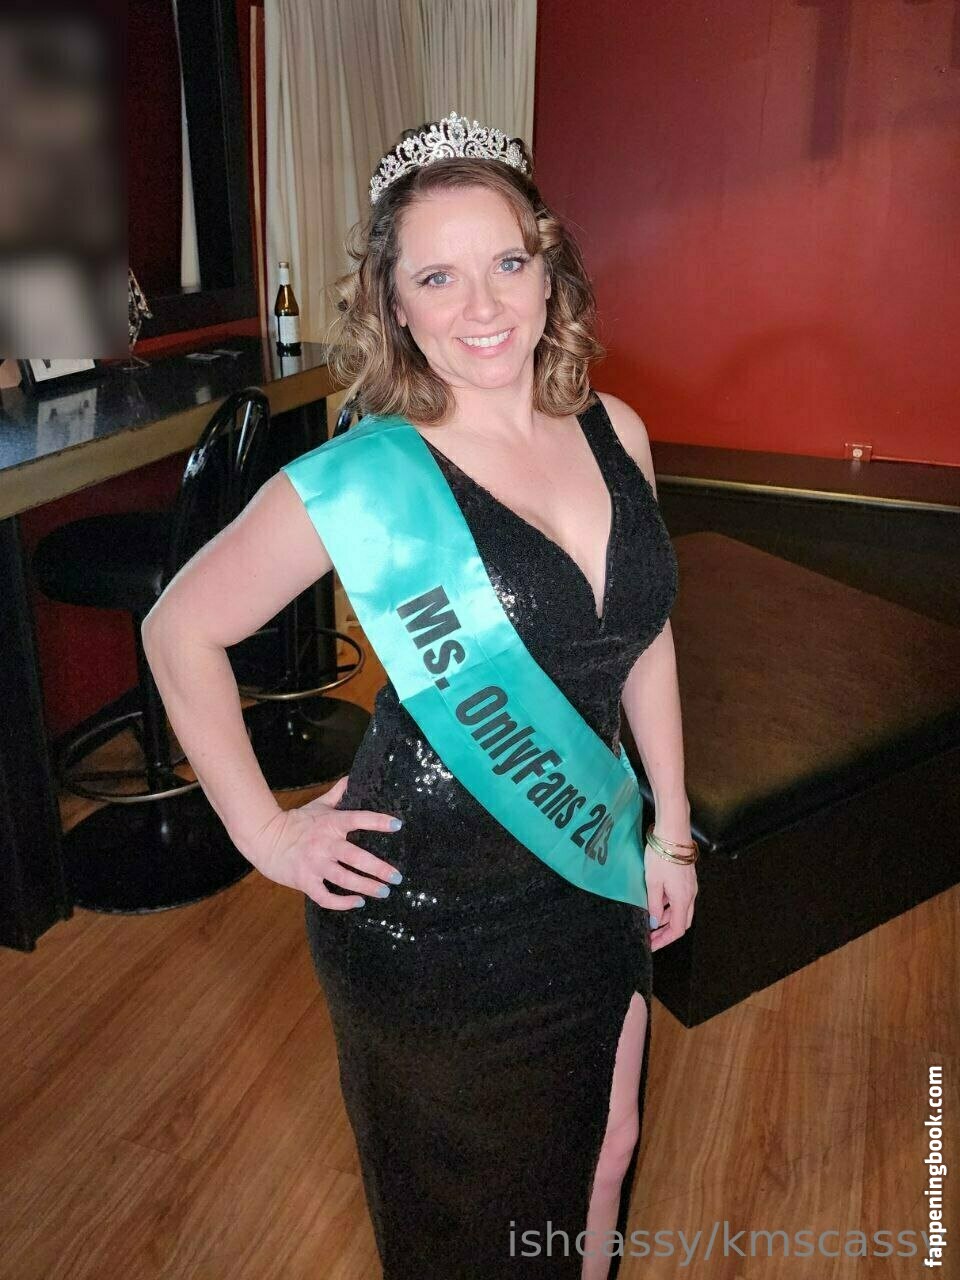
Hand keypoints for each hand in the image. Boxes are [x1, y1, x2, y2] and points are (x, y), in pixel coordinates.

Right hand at [247, 775, 403, 909]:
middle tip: (397, 877)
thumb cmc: (295, 822)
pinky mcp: (305, 882)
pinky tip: (358, 902)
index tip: (397, 825)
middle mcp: (325, 844)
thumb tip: (353, 777)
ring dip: (366, 887)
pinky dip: (342, 903)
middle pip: (356, 857)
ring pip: (344, 879)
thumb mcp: (318, 805)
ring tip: (384, 892)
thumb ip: (338, 793)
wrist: (265, 839)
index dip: (378, 821)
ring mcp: (315, 864)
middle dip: (379, 869)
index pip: (358, 819)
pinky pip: (325, 897)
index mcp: (331, 823)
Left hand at [644, 835, 697, 951]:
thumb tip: (654, 922)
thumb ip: (654, 905)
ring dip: (666, 918)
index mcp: (683, 899)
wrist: (673, 832)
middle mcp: (690, 895)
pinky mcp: (687, 878)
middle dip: (666, 932)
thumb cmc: (661, 856)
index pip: (677, 929)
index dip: (664, 940)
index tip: (650, 945)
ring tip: (649, 920)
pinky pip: (680, 898)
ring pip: (680, 910)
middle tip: (650, 937)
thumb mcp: (652, 883)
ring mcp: (690, 886)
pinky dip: (669, 906)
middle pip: (681, 922)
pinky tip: (656, 902)